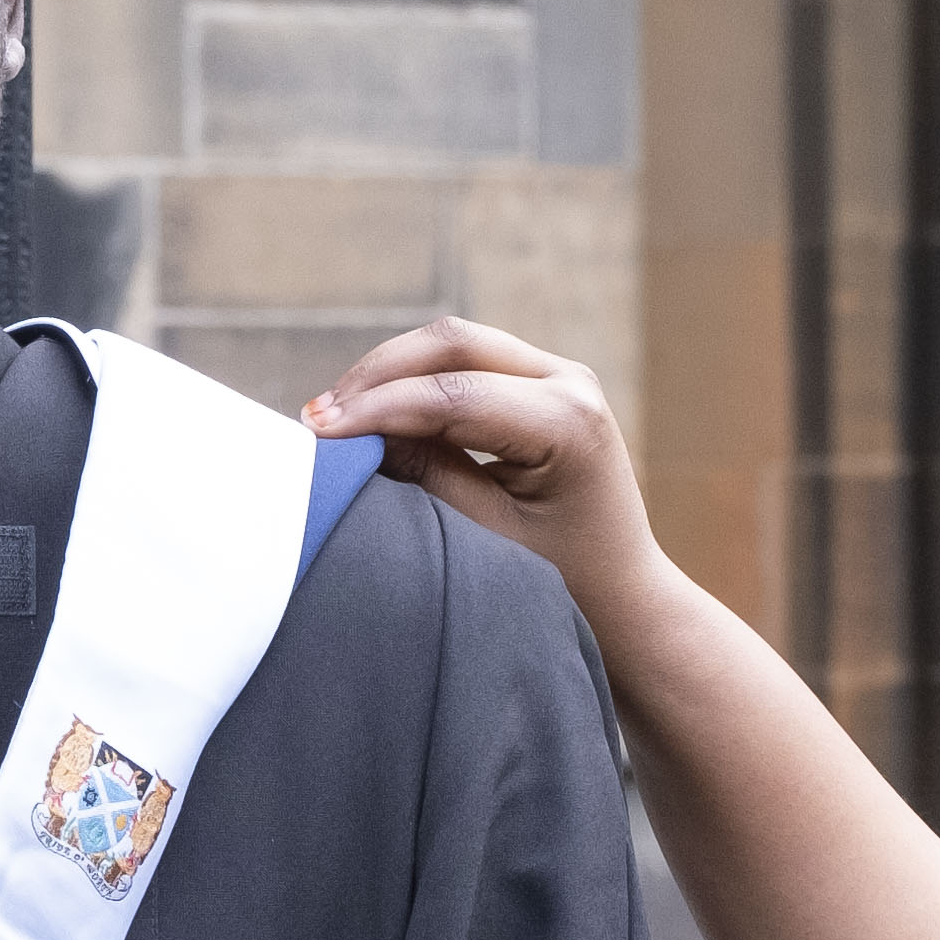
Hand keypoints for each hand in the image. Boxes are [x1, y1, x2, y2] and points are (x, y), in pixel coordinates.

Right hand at [304, 320, 679, 651]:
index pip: (454, 395)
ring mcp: (561, 375)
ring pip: (455, 344)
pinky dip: (416, 381)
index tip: (318, 431)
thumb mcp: (487, 535)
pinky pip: (467, 362)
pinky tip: (371, 412)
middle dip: (377, 375)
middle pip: (452, 343)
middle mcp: (571, 382)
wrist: (622, 596)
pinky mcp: (544, 382)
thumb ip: (426, 476)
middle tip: (318, 417)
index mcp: (568, 423)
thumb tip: (354, 436)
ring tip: (334, 415)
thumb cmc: (563, 583)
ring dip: (391, 374)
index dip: (378, 408)